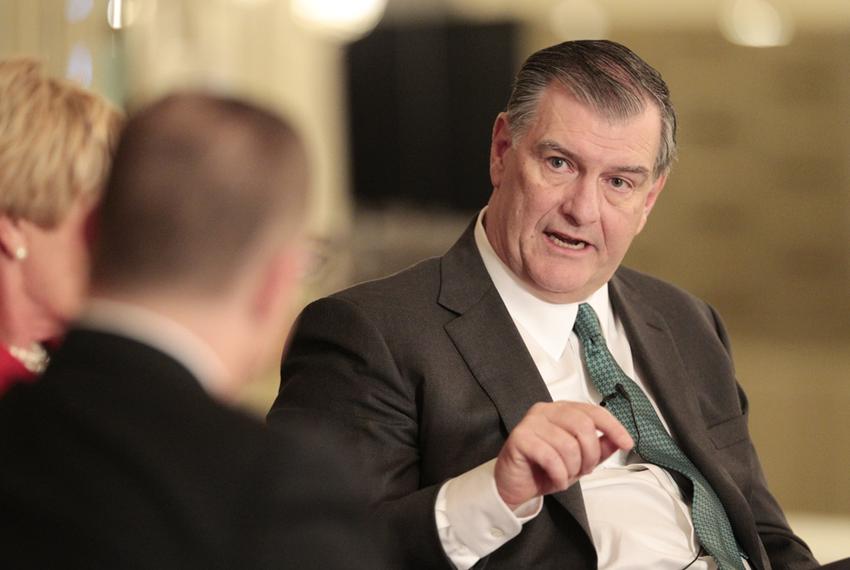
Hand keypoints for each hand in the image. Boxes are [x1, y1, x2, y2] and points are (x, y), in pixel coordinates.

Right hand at [494, 401, 632, 508]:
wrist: (514, 485)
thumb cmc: (545, 469)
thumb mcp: (579, 461)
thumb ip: (599, 448)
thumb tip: (619, 440)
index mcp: (561, 410)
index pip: (593, 411)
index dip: (613, 427)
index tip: (627, 443)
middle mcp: (545, 410)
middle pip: (582, 426)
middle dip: (590, 454)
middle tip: (585, 470)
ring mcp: (530, 422)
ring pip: (568, 444)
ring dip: (573, 468)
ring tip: (566, 476)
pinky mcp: (519, 438)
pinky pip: (550, 457)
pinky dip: (559, 475)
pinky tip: (556, 480)